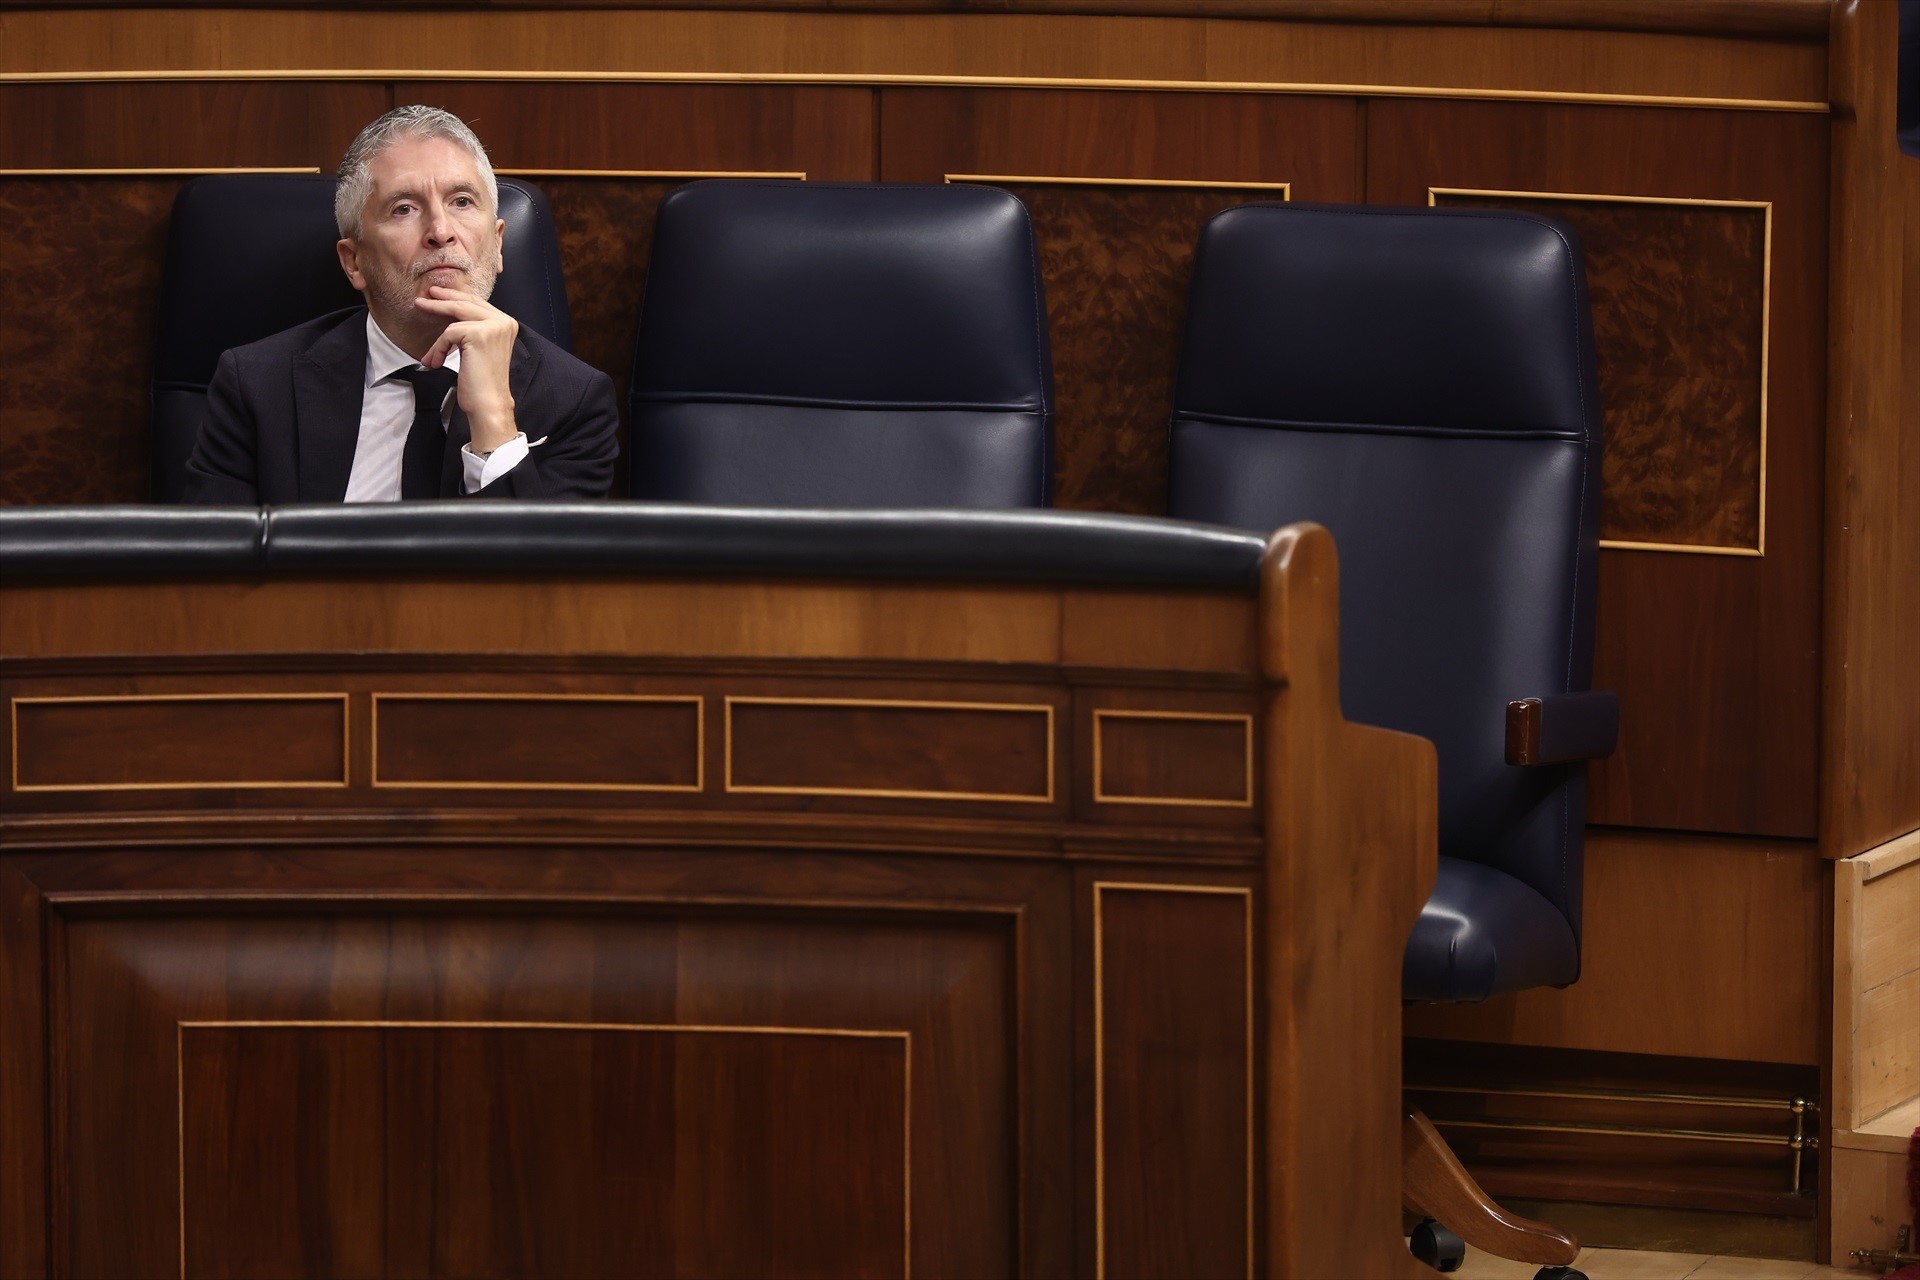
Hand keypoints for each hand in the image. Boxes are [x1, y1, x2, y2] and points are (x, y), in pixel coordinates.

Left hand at [416, 285, 519, 452]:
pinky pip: (448, 333)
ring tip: (427, 345)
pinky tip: (436, 363)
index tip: (437, 295)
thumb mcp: (479, 349)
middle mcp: (503, 322)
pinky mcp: (479, 334)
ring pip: (455, 315)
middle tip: (422, 300)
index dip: (456, 297)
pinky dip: (438, 348)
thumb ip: (473, 329)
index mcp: (507, 324)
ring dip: (437, 333)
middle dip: (441, 300)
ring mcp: (493, 327)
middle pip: (466, 302)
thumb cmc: (482, 382)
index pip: (478, 303)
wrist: (488, 403)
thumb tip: (448, 311)